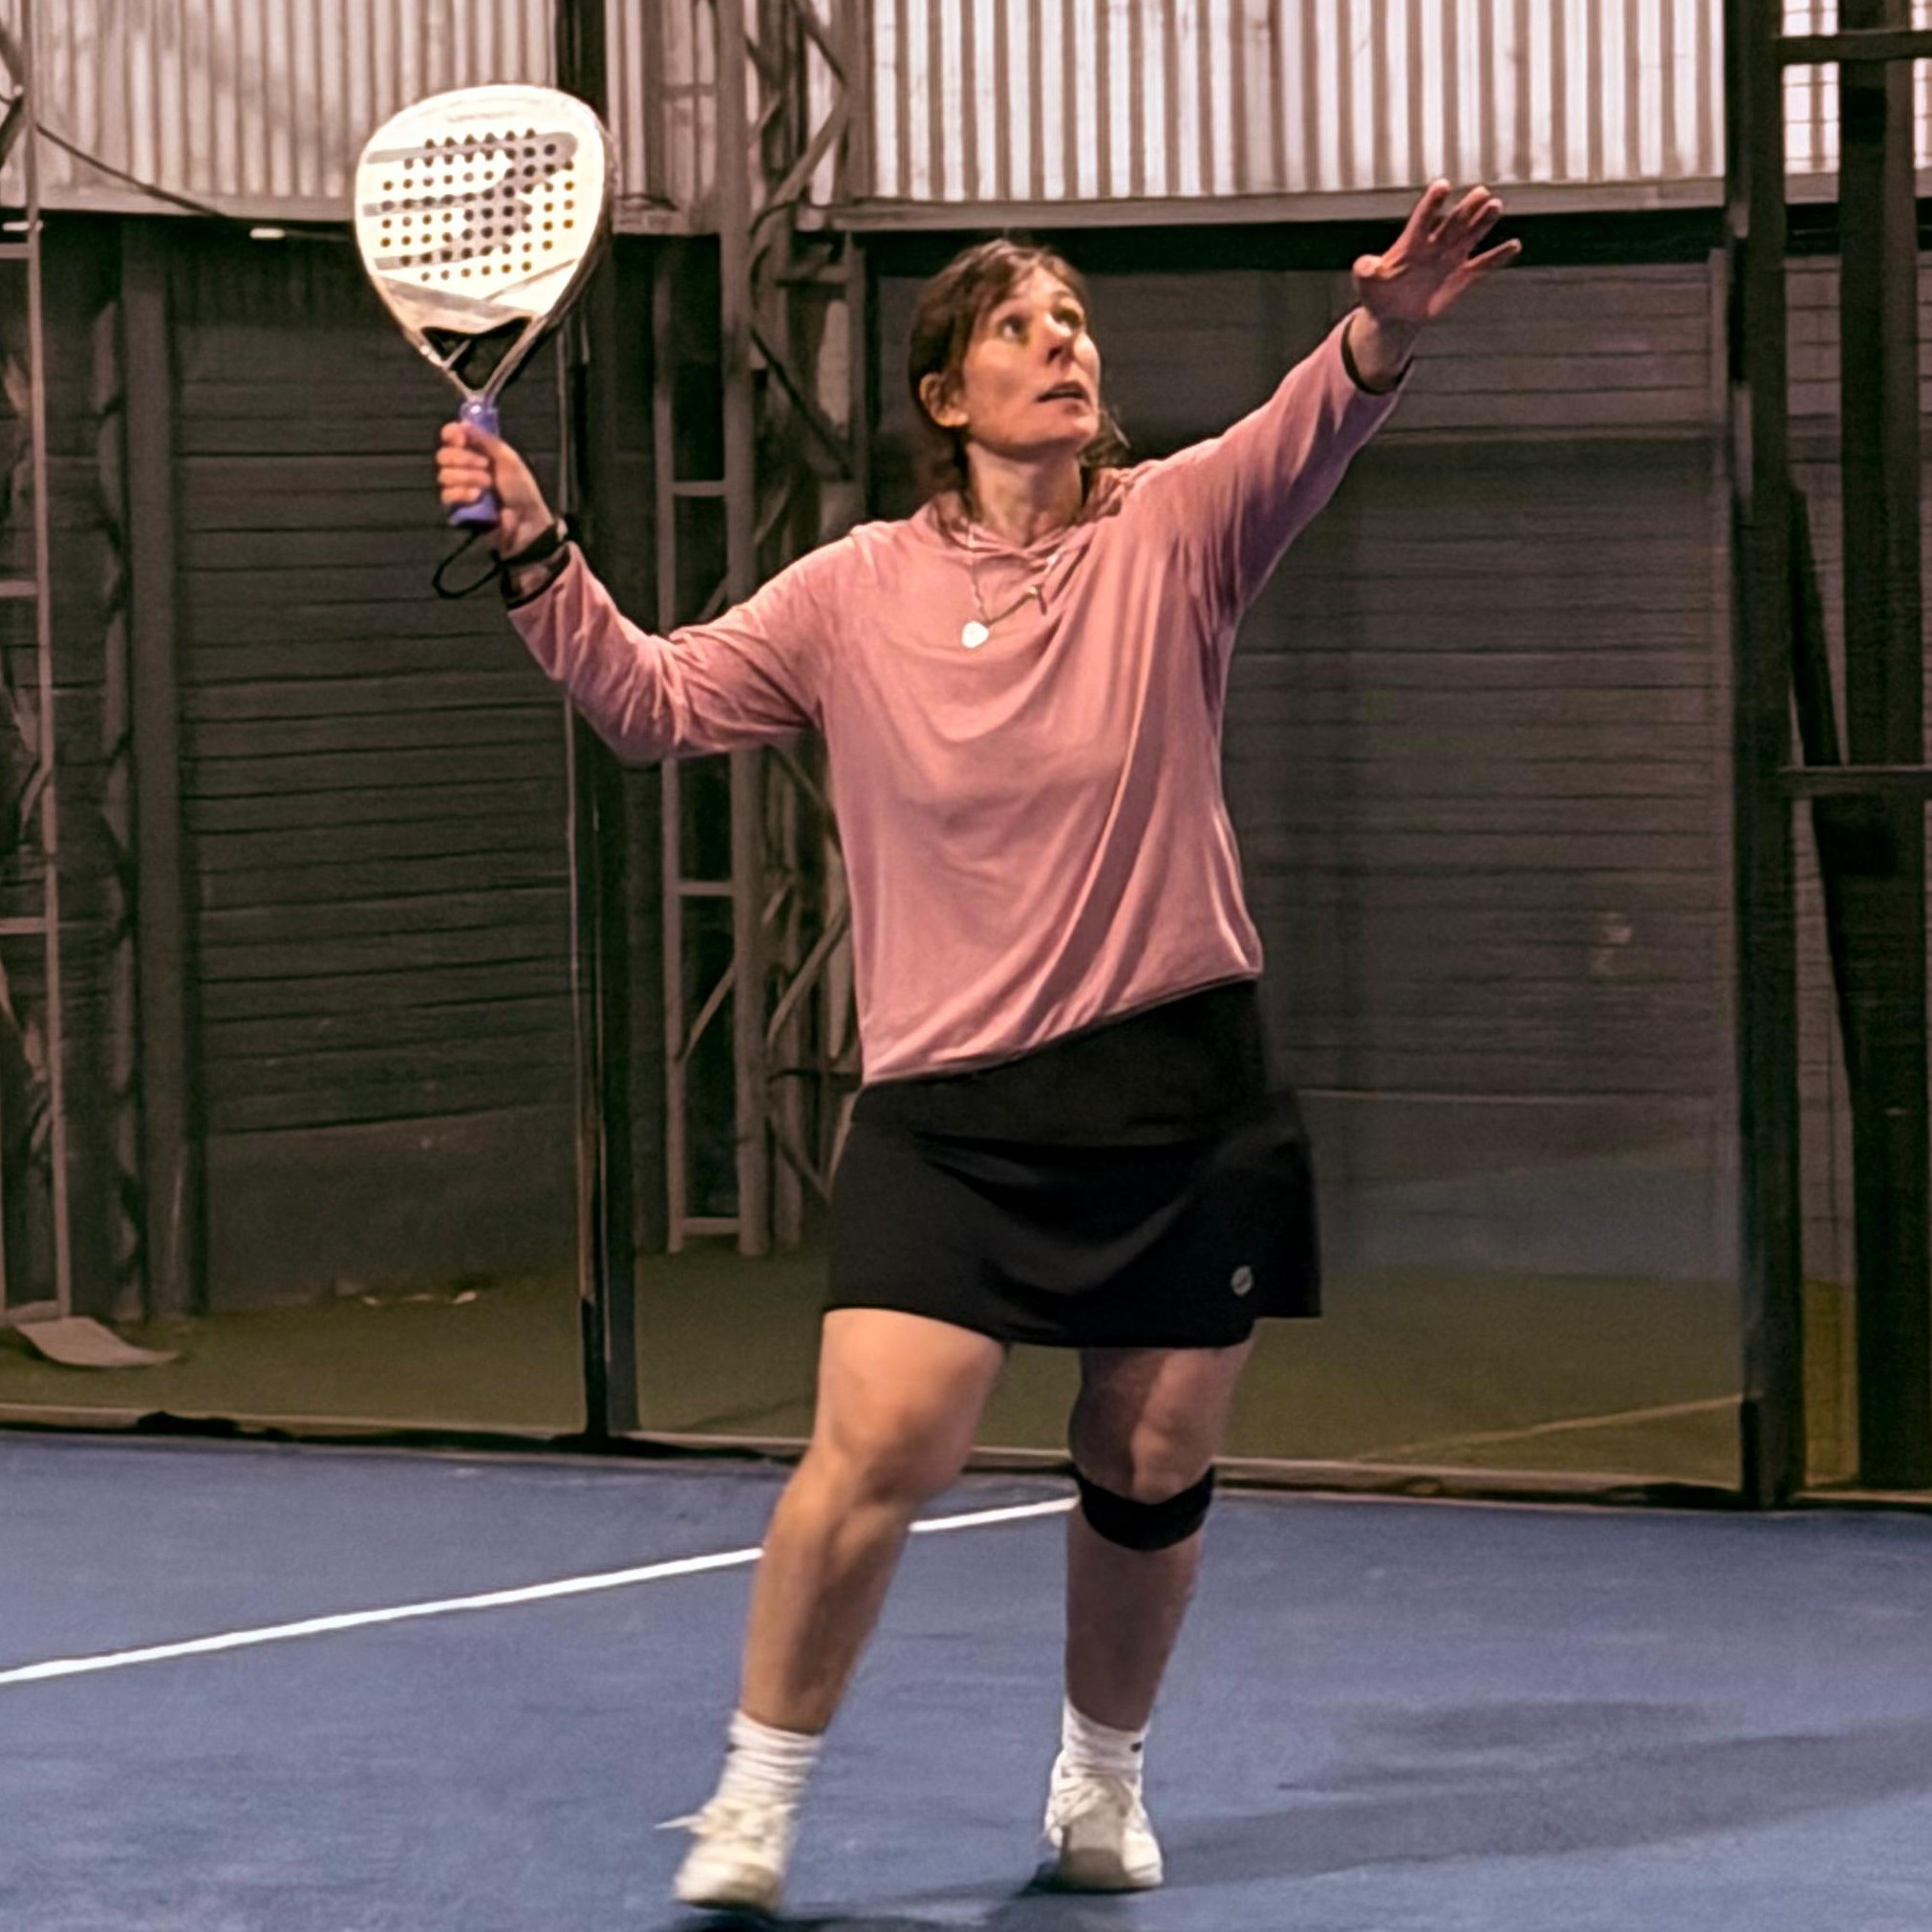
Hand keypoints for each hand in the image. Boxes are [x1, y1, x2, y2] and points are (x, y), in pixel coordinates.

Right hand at [435, 421, 553, 555]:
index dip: (452, 435)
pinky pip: (446, 495)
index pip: (450, 436)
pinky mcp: (456, 508)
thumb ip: (486, 440)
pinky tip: (477, 497)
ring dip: (468, 478)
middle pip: (443, 455)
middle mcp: (463, 468)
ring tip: (488, 485)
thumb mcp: (508, 459)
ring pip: (444, 475)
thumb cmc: (521, 489)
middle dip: (464, 459)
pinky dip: (462, 494)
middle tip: (485, 466)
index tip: (461, 438)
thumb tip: (462, 423)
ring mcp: (458, 489)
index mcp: (476, 452)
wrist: (525, 520)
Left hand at [1352, 180, 1520, 334]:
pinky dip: (1498, 256)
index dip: (1431, 203)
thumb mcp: (1365, 281)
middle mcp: (1434, 245)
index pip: (1422, 218)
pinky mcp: (1462, 277)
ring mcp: (1450, 259)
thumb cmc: (1377, 294)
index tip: (1442, 185)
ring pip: (1470, 236)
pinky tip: (1514, 245)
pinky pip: (1483, 265)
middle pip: (1453, 223)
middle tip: (1480, 192)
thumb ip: (1365, 269)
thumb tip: (1365, 265)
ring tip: (1495, 206)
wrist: (1393, 316)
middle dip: (1466, 208)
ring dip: (1483, 222)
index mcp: (1410, 243)